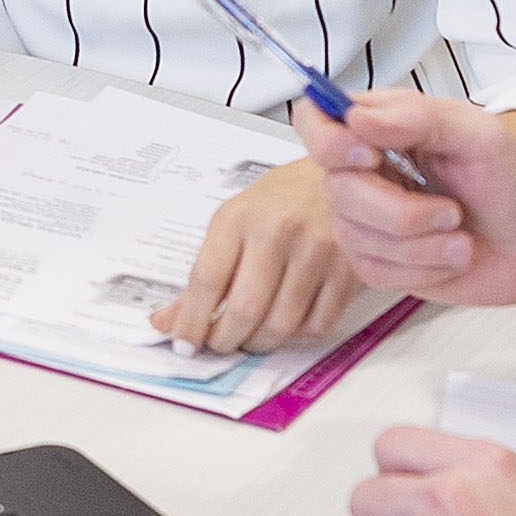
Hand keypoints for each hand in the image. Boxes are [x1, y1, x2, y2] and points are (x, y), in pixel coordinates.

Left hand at [152, 157, 357, 353]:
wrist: (343, 171)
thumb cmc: (283, 199)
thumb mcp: (234, 221)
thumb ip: (203, 273)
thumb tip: (167, 321)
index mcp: (239, 217)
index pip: (206, 280)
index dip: (190, 321)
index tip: (184, 343)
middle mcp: (277, 232)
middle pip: (245, 309)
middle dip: (226, 340)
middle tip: (220, 344)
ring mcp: (317, 250)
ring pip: (282, 325)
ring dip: (261, 342)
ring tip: (253, 336)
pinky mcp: (349, 269)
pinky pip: (318, 324)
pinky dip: (299, 333)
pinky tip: (290, 319)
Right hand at [300, 90, 515, 308]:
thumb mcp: (482, 136)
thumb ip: (420, 118)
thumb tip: (359, 116)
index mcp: (385, 126)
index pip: (316, 119)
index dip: (327, 139)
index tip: (369, 155)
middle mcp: (367, 170)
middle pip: (336, 187)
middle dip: (400, 210)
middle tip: (452, 209)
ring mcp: (368, 219)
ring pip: (354, 234)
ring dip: (421, 242)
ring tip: (460, 233)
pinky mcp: (379, 262)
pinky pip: (373, 270)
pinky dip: (422, 267)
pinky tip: (450, 255)